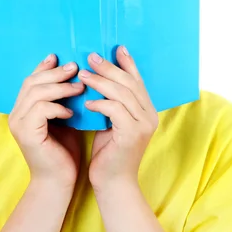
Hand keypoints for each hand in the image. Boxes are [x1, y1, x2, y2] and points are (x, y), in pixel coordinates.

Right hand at [8, 54, 84, 188]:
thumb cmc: (64, 152)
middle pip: (31, 82)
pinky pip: (41, 109)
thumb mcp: (65, 119)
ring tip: (80, 87)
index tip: (62, 57)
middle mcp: (16, 114)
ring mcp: (18, 124)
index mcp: (23, 109)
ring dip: (60, 87)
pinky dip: (57, 107)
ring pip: (36, 93)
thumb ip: (64, 100)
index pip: (31, 80)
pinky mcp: (26, 133)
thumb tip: (77, 76)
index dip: (45, 67)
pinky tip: (72, 112)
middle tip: (75, 67)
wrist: (58, 182)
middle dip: (55, 73)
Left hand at [78, 46, 158, 190]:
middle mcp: (150, 116)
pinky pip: (115, 110)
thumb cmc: (109, 152)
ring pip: (121, 93)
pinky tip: (87, 103)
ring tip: (82, 75)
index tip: (115, 48)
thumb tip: (97, 77)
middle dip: (109, 67)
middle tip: (90, 57)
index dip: (127, 63)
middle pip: (129, 83)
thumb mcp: (111, 122)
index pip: (138, 80)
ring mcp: (143, 125)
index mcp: (147, 111)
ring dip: (100, 82)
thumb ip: (112, 102)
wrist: (113, 183)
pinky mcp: (132, 135)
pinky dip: (100, 103)